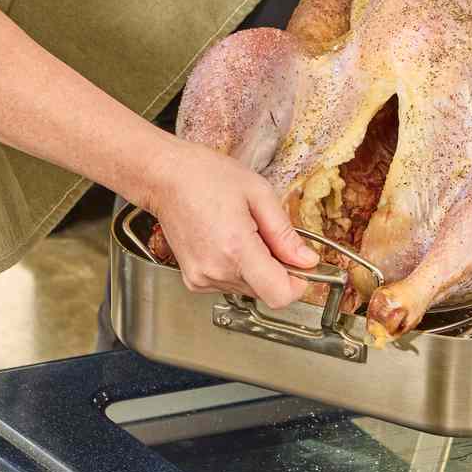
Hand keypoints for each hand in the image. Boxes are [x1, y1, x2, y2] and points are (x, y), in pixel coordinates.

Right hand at [145, 140, 318, 307]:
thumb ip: (285, 233)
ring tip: (243, 233)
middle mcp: (217, 270)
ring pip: (250, 289)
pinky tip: (228, 241)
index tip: (301, 267)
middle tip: (266, 235)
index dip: (298, 284)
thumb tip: (306, 260)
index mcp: (236, 249)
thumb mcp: (259, 194)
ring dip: (256, 267)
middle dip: (277, 268)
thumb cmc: (206, 177)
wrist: (165, 178)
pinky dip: (238, 268)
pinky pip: (230, 284)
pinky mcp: (194, 281)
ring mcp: (202, 278)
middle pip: (266, 291)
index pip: (280, 295)